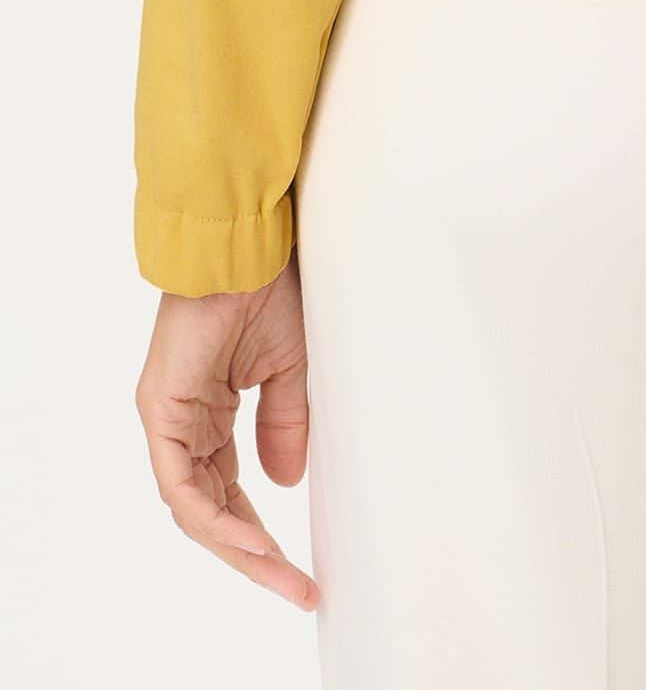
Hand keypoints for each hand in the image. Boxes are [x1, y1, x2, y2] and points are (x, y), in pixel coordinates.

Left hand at [135, 253, 318, 611]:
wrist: (247, 243)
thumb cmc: (267, 286)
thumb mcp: (289, 368)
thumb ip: (282, 424)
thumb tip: (283, 484)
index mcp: (208, 412)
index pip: (229, 491)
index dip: (261, 532)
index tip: (298, 566)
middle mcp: (182, 423)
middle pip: (211, 511)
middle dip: (254, 555)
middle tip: (294, 587)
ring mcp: (168, 420)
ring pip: (195, 509)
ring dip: (238, 546)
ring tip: (280, 573)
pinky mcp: (161, 413)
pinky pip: (184, 486)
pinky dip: (216, 518)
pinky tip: (253, 537)